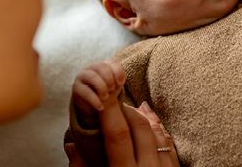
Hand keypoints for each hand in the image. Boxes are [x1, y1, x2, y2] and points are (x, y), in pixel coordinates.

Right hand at [65, 101, 179, 166]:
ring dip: (144, 117)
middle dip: (127, 109)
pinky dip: (160, 131)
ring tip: (132, 106)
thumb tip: (71, 147)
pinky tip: (153, 122)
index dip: (110, 111)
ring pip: (157, 135)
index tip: (103, 94)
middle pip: (140, 129)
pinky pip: (169, 146)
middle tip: (115, 98)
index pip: (117, 135)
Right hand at [72, 61, 125, 122]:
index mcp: (102, 66)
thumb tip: (119, 81)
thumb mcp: (114, 87)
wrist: (92, 106)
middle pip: (100, 66)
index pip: (111, 63)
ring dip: (101, 87)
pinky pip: (85, 92)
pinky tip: (101, 107)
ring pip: (92, 76)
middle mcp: (91, 68)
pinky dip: (95, 100)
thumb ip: (118, 82)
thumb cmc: (105, 92)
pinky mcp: (76, 88)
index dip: (118, 72)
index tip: (121, 83)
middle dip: (109, 78)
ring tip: (106, 98)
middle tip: (112, 90)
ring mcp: (82, 77)